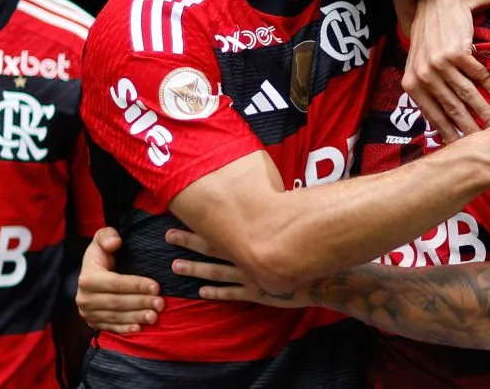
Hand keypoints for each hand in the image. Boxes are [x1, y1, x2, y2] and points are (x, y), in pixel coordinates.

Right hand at [75, 227, 163, 333]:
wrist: (90, 273)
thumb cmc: (101, 253)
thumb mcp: (102, 238)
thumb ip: (107, 235)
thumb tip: (116, 242)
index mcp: (87, 277)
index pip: (115, 283)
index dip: (136, 285)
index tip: (156, 286)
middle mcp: (84, 298)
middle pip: (117, 302)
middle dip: (141, 303)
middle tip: (161, 303)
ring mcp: (87, 313)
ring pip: (116, 316)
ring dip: (136, 317)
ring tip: (155, 316)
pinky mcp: (93, 322)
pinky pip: (111, 328)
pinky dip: (125, 329)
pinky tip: (139, 328)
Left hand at [166, 229, 308, 308]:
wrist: (321, 274)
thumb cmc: (305, 244)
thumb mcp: (286, 224)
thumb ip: (270, 215)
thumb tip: (258, 196)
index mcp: (252, 238)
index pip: (220, 228)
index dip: (200, 223)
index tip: (183, 216)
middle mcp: (247, 256)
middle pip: (212, 247)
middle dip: (189, 242)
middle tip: (168, 236)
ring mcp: (250, 276)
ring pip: (216, 271)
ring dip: (195, 269)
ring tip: (176, 266)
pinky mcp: (257, 292)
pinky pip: (232, 293)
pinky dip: (216, 292)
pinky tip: (202, 291)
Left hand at [402, 0, 489, 143]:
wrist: (439, 4)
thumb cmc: (429, 39)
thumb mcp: (418, 64)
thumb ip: (426, 90)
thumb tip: (438, 124)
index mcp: (411, 83)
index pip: (432, 114)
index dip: (448, 133)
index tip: (461, 147)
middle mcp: (423, 74)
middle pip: (451, 108)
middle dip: (469, 128)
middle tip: (483, 142)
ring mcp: (439, 63)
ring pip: (466, 94)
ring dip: (483, 110)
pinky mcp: (456, 52)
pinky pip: (477, 75)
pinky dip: (488, 85)